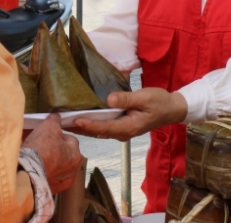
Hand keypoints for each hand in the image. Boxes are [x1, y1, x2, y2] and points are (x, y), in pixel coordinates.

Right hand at [21, 114, 81, 193]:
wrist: (27, 173)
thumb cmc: (41, 148)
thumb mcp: (49, 127)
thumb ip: (55, 120)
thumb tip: (57, 116)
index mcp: (76, 155)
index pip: (70, 139)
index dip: (58, 135)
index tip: (47, 134)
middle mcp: (72, 171)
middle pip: (63, 154)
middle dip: (54, 148)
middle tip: (40, 145)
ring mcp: (61, 183)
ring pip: (56, 166)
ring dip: (48, 161)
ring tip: (35, 156)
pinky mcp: (50, 190)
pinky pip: (48, 177)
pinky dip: (43, 172)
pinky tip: (34, 167)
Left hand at [69, 88, 187, 141]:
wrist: (171, 109)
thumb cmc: (160, 102)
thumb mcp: (145, 97)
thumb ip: (127, 99)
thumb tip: (109, 99)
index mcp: (128, 127)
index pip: (103, 127)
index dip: (88, 124)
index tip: (73, 120)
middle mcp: (122, 132)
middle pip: (96, 132)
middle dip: (78, 128)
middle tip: (60, 122)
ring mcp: (121, 131)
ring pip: (97, 131)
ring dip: (81, 127)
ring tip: (63, 121)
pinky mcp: (120, 126)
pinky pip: (102, 127)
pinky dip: (89, 124)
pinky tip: (78, 118)